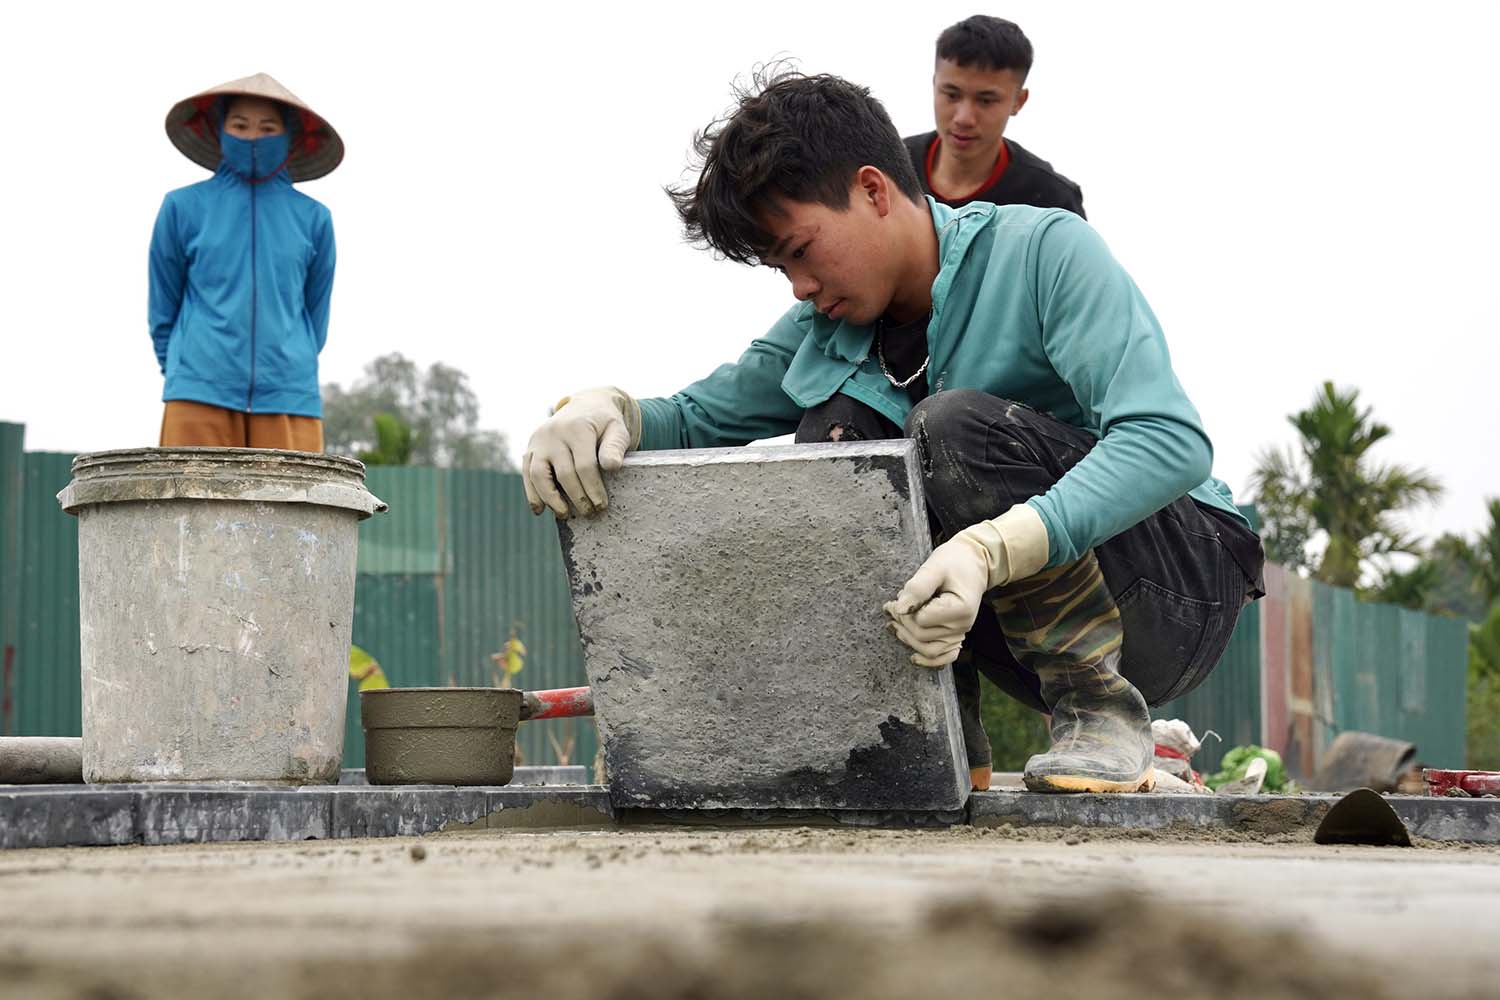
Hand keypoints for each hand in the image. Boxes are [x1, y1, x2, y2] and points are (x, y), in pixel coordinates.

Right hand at [522, 387, 640, 517]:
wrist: (586, 406)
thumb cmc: (604, 423)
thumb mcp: (617, 430)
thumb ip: (615, 447)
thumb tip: (611, 467)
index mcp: (577, 428)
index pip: (584, 465)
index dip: (593, 488)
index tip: (602, 505)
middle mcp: (554, 433)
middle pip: (563, 473)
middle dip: (577, 497)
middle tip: (590, 512)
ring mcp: (539, 441)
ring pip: (538, 475)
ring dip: (551, 499)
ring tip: (565, 514)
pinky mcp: (530, 449)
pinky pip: (527, 474)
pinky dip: (532, 494)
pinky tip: (540, 510)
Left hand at [883, 533, 992, 667]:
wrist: (974, 562)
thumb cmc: (954, 561)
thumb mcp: (934, 567)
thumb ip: (917, 588)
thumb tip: (899, 609)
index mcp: (960, 609)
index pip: (921, 621)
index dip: (904, 611)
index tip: (895, 598)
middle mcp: (962, 625)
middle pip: (922, 636)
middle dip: (902, 622)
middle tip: (890, 606)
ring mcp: (960, 633)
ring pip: (928, 650)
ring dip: (908, 639)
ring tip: (894, 623)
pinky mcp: (956, 635)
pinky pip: (944, 657)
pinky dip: (929, 660)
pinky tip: (913, 657)